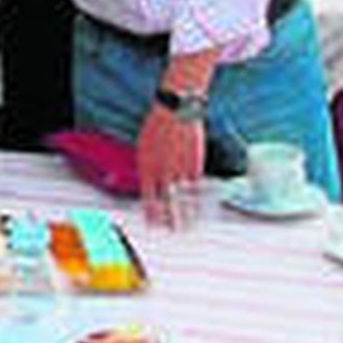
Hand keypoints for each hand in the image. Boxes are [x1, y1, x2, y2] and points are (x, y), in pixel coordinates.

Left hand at [137, 104, 204, 227]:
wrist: (176, 110)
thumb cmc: (157, 126)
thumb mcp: (144, 146)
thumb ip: (147, 167)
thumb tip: (150, 184)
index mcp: (146, 165)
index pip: (148, 196)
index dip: (151, 211)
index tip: (153, 224)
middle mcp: (162, 170)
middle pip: (166, 201)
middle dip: (169, 218)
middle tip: (171, 231)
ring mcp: (179, 168)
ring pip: (183, 197)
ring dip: (185, 214)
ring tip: (186, 227)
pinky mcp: (195, 164)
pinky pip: (196, 187)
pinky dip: (197, 199)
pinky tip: (198, 208)